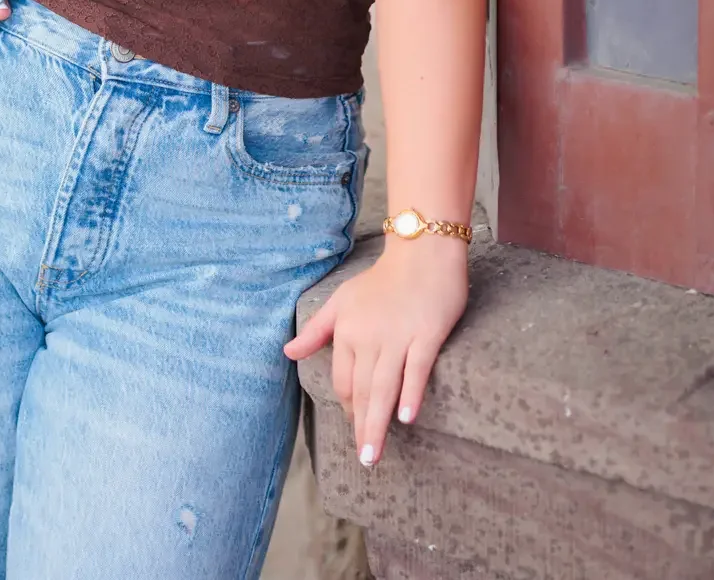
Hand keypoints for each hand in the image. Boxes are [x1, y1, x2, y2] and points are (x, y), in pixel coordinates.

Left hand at [283, 234, 467, 466]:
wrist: (421, 252)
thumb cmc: (383, 280)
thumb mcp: (341, 301)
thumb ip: (316, 330)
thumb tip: (287, 353)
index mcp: (347, 330)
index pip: (343, 380)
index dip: (348, 406)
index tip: (355, 427)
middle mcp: (369, 336)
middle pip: (361, 390)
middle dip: (361, 426)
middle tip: (364, 459)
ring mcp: (398, 336)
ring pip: (383, 386)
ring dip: (377, 422)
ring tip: (373, 454)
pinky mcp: (426, 334)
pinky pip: (416, 368)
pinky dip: (410, 393)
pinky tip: (406, 417)